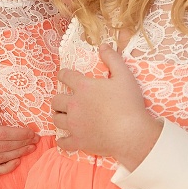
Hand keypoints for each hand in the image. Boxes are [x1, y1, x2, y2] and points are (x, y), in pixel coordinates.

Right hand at [0, 100, 38, 175]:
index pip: (3, 134)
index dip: (20, 134)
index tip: (32, 132)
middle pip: (4, 147)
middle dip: (23, 143)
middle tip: (36, 140)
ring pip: (1, 158)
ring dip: (19, 153)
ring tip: (31, 148)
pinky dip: (7, 168)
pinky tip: (18, 161)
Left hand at [51, 44, 161, 169]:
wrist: (131, 133)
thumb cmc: (129, 104)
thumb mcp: (125, 75)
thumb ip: (113, 59)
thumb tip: (103, 45)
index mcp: (83, 87)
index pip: (65, 76)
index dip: (63, 74)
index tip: (64, 76)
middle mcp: (74, 105)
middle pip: (56, 100)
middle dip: (59, 98)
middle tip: (65, 100)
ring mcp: (74, 125)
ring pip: (56, 119)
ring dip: (58, 116)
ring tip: (64, 116)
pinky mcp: (78, 141)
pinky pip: (63, 142)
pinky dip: (62, 141)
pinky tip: (65, 139)